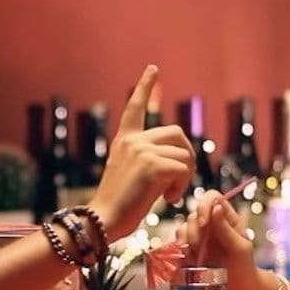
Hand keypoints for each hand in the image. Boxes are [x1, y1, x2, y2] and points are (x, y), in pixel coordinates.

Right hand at [87, 65, 193, 239]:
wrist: (103, 220)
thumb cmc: (119, 206)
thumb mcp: (132, 174)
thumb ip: (149, 159)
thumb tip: (179, 159)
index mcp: (124, 140)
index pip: (135, 107)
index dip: (145, 87)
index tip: (153, 68)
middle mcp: (132, 140)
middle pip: (178, 134)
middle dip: (186, 157)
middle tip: (178, 182)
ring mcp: (141, 150)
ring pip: (185, 155)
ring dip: (185, 178)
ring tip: (169, 195)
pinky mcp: (152, 165)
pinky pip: (184, 169)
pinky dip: (182, 187)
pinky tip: (168, 199)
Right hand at [176, 190, 251, 266]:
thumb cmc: (244, 268)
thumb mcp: (240, 248)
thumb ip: (227, 229)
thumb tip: (216, 207)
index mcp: (227, 218)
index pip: (212, 198)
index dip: (204, 206)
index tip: (203, 224)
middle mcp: (211, 224)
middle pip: (193, 214)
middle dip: (194, 232)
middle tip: (200, 249)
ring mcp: (199, 237)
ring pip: (182, 228)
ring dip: (186, 243)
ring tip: (197, 259)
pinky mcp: (190, 250)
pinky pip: (177, 244)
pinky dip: (181, 252)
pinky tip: (191, 262)